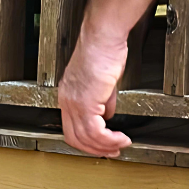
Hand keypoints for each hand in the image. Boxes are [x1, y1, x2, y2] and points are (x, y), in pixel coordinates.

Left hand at [58, 24, 132, 156]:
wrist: (103, 37)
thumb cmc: (103, 50)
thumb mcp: (101, 81)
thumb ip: (103, 100)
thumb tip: (107, 115)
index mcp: (68, 95)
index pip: (71, 128)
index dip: (87, 141)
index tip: (103, 145)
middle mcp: (67, 100)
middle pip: (75, 138)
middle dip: (95, 149)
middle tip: (112, 151)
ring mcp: (74, 102)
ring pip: (86, 138)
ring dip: (106, 146)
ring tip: (121, 144)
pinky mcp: (86, 103)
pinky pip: (96, 132)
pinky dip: (109, 139)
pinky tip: (121, 137)